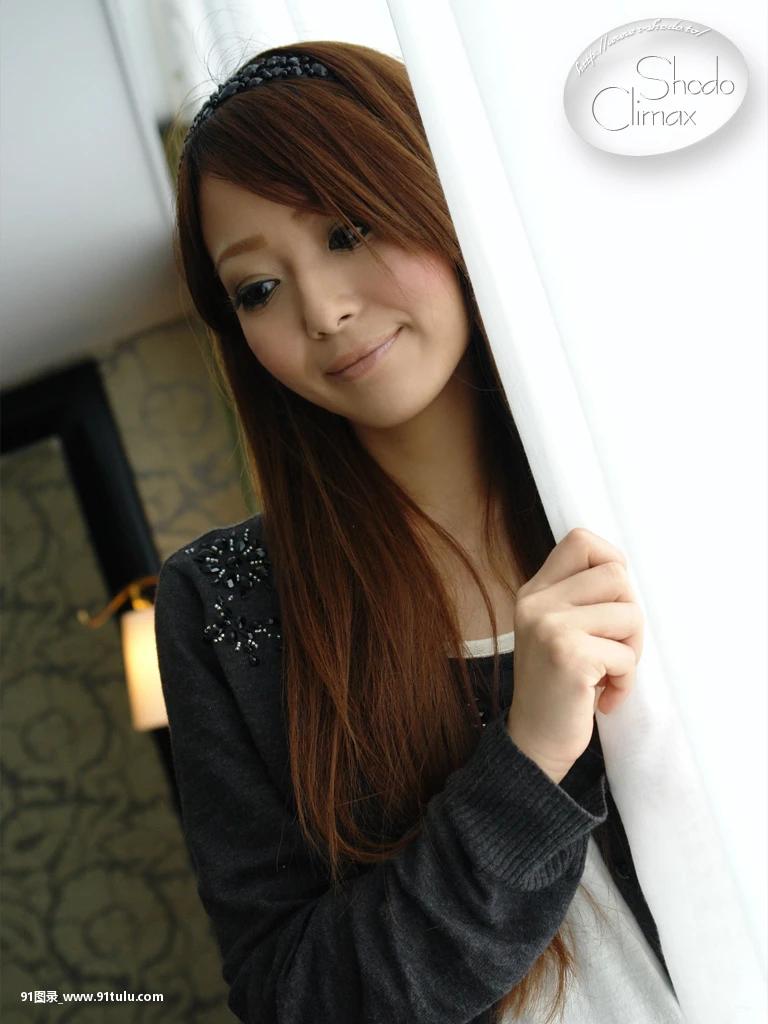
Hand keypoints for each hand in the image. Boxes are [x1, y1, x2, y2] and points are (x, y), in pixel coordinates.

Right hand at [506, 528, 643, 783]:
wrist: (534, 742)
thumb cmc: (558, 686)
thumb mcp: (557, 630)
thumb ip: (579, 598)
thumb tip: (624, 571)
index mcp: (535, 592)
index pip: (581, 540)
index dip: (611, 560)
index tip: (613, 600)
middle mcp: (536, 603)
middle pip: (617, 575)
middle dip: (630, 614)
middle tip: (614, 647)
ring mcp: (550, 627)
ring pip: (629, 613)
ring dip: (631, 650)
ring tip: (608, 672)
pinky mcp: (569, 656)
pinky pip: (626, 654)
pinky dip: (625, 680)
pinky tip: (604, 696)